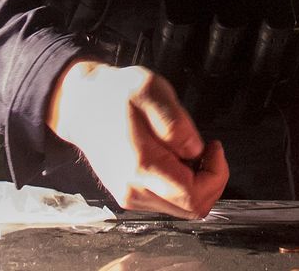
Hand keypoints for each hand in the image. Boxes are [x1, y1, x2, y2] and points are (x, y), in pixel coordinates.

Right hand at [47, 59, 228, 218]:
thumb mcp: (149, 89)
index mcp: (142, 166)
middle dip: (212, 181)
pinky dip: (182, 185)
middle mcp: (135, 191)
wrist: (81, 106)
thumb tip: (196, 150)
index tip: (213, 145)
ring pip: (182, 208)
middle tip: (206, 149)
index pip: (194, 196)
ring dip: (197, 183)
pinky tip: (175, 158)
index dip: (217, 174)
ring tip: (186, 150)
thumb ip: (174, 122)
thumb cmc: (115, 94)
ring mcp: (130, 197)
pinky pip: (169, 202)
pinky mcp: (130, 196)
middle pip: (193, 209)